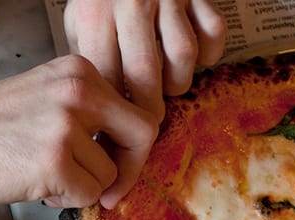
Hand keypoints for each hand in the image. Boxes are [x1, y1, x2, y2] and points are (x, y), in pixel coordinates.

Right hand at [0, 55, 158, 209]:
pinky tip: (38, 189)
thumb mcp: (47, 101)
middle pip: (142, 136)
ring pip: (109, 175)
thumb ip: (86, 117)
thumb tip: (124, 157)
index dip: (132, 147)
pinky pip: (87, 195)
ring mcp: (68, 125)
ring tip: (49, 181)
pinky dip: (66, 201)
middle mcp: (80, 90)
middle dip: (129, 171)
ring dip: (83, 189)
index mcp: (80, 72)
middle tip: (106, 191)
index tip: (115, 166)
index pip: (137, 110)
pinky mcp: (55, 161)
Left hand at [64, 0, 226, 114]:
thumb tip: (97, 119)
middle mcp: (132, 1)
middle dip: (149, 110)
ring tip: (166, 84)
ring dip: (177, 81)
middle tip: (147, 121)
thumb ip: (88, 63)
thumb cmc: (103, 0)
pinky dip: (210, 54)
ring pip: (183, 57)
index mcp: (96, 14)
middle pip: (146, 75)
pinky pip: (214, 34)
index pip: (108, 81)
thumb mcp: (79, 24)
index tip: (118, 131)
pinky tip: (195, 57)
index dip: (115, 114)